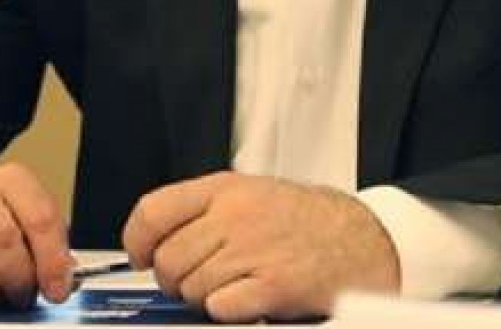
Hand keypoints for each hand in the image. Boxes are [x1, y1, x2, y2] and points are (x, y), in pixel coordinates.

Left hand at [121, 172, 399, 321]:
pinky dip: (227, 312)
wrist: (364, 239)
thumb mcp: (251, 194)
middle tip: (196, 282)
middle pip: (168, 260)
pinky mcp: (273, 286)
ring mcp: (253, 250)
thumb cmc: (306, 220)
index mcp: (224, 189)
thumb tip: (154, 243)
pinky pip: (220, 309)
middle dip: (175, 281)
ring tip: (233, 288)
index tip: (140, 256)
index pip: (153, 211)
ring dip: (204, 298)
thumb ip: (205, 212)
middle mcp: (235, 216)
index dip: (137, 241)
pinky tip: (247, 300)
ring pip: (191, 289)